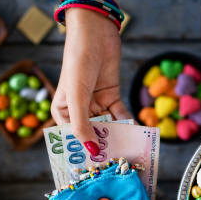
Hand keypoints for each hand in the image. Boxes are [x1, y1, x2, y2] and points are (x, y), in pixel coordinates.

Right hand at [51, 8, 131, 156]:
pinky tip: (137, 131)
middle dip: (104, 145)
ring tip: (130, 149)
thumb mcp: (77, 96)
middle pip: (93, 133)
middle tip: (117, 161)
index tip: (96, 166)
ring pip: (109, 125)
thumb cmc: (78, 62)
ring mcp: (96, 103)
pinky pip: (120, 114)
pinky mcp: (111, 96)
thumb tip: (91, 149)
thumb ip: (83, 125)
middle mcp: (79, 110)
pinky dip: (128, 121)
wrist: (95, 33)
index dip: (83, 151)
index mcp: (63, 112)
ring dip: (118, 135)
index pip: (72, 138)